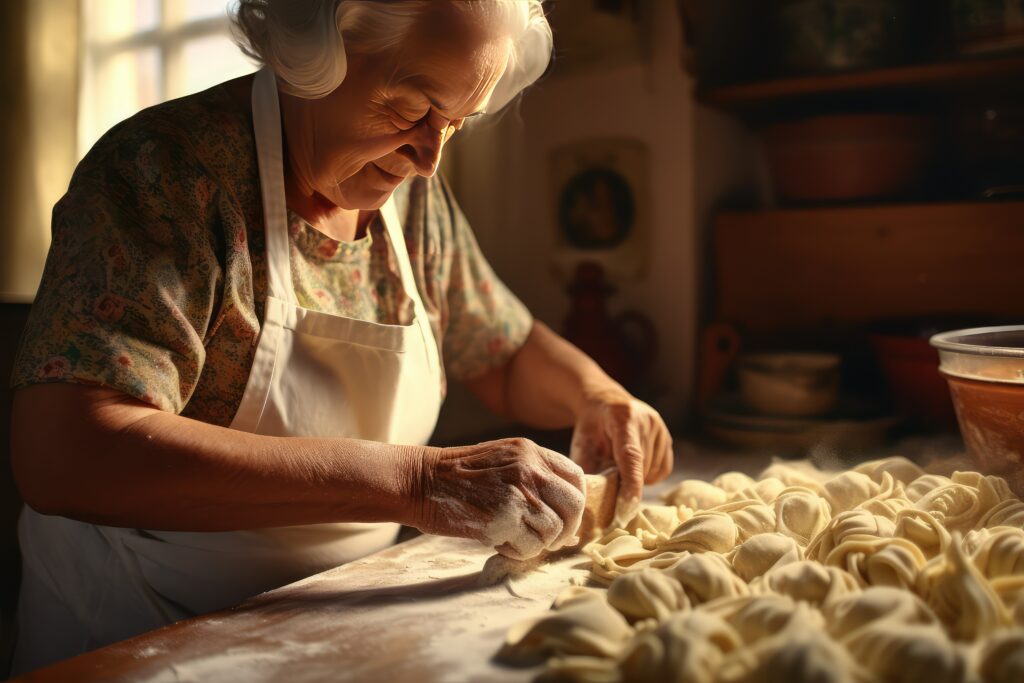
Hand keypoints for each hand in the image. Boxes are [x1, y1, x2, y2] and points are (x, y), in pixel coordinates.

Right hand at [416, 438, 585, 559]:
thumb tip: (566, 521)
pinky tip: (501, 544)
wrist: (419, 481)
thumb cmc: (457, 477)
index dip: (575, 503)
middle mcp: (529, 469)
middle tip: (549, 539)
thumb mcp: (501, 461)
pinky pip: (530, 548)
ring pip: (553, 531)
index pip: (576, 478)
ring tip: (513, 539)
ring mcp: (518, 493)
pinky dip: (518, 553)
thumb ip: (533, 478)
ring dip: (537, 543)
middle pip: (574, 506)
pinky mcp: (504, 519)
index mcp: (530, 452)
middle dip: (566, 529)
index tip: (564, 518)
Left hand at [569, 387, 672, 504]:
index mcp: (623, 418)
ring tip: (620, 465)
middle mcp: (647, 421)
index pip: (631, 456)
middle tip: (610, 476)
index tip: (626, 506)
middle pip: (642, 467)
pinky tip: (635, 467)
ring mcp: (660, 428)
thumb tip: (594, 503)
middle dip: (627, 480)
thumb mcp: (582, 446)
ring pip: (653, 471)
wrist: (605, 403)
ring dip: (638, 477)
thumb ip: (589, 471)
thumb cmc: (591, 428)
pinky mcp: (667, 436)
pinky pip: (663, 469)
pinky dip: (649, 474)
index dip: (631, 483)